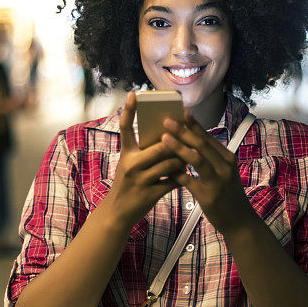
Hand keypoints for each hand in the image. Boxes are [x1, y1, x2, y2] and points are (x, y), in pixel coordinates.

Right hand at [103, 92, 185, 229]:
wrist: (118, 213)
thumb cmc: (128, 184)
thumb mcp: (129, 164)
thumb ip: (144, 151)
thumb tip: (168, 136)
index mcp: (126, 153)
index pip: (125, 127)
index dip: (129, 110)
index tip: (134, 94)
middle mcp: (131, 164)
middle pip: (160, 146)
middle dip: (177, 143)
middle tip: (189, 139)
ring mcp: (140, 180)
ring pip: (169, 164)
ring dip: (183, 161)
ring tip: (189, 159)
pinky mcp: (149, 194)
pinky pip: (172, 182)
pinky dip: (182, 178)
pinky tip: (186, 177)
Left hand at [161, 111, 252, 234]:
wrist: (240, 221)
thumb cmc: (228, 194)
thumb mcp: (224, 172)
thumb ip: (210, 157)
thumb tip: (191, 140)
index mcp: (227, 158)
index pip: (208, 137)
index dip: (194, 124)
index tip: (181, 112)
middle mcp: (225, 167)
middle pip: (201, 144)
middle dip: (183, 131)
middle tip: (167, 120)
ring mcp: (218, 182)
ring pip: (196, 160)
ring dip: (179, 147)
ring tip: (164, 138)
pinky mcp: (209, 197)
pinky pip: (189, 182)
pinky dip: (177, 174)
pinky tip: (165, 169)